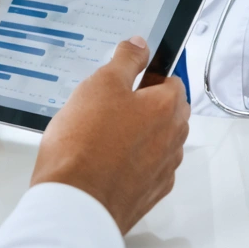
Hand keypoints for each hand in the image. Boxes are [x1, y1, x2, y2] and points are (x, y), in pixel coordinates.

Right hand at [30, 36, 189, 234]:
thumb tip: (139, 45)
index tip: (129, 77)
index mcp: (167, 108)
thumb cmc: (86, 143)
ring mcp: (163, 170)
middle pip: (169, 111)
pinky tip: (105, 158)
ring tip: (102, 132)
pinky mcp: (148, 194)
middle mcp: (173, 140)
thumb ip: (126, 60)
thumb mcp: (101, 83)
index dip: (149, 75)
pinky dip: (132, 161)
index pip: (172, 80)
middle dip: (146, 104)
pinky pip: (147, 168)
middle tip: (110, 102)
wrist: (75, 201)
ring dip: (140, 133)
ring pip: (158, 141)